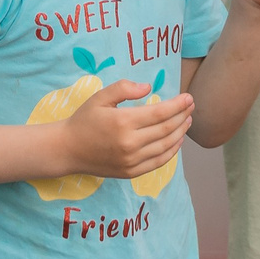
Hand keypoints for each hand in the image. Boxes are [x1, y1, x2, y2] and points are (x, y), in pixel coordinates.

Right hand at [59, 79, 193, 179]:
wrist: (68, 150)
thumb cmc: (84, 120)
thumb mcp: (99, 98)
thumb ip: (123, 88)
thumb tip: (148, 87)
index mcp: (123, 122)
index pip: (160, 113)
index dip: (178, 105)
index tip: (188, 97)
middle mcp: (130, 143)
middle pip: (166, 129)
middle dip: (183, 116)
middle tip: (192, 106)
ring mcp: (132, 160)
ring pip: (166, 146)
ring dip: (180, 132)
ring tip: (188, 121)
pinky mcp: (131, 172)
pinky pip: (158, 162)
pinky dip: (171, 151)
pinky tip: (177, 141)